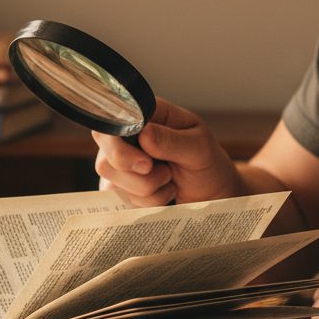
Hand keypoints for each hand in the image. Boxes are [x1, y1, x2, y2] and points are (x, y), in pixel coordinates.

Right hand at [92, 98, 242, 206]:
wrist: (213, 195)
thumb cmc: (208, 164)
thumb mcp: (199, 148)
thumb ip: (172, 141)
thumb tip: (143, 134)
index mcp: (145, 116)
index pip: (111, 122)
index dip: (118, 146)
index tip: (146, 163)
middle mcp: (126, 137)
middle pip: (105, 157)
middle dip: (134, 174)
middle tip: (165, 173)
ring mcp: (120, 163)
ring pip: (111, 180)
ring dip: (147, 189)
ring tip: (170, 179)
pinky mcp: (121, 186)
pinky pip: (120, 198)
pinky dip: (146, 202)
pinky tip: (163, 192)